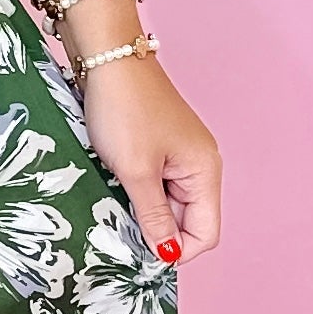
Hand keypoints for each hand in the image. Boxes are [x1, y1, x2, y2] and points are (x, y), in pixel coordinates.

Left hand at [76, 53, 220, 264]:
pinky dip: (135, 192)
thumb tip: (166, 254)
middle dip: (155, 230)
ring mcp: (179, 156)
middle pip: (186, 221)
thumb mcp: (136, 171)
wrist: (107, 58)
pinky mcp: (158, 147)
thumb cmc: (124, 110)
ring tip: (114, 200)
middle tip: (118, 227)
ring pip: (166, 204)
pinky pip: (153, 185)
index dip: (175, 250)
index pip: (205, 233)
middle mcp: (199, 165)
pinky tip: (113, 185)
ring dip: (142, 210)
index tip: (139, 252)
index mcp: (205, 171)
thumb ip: (153, 216)